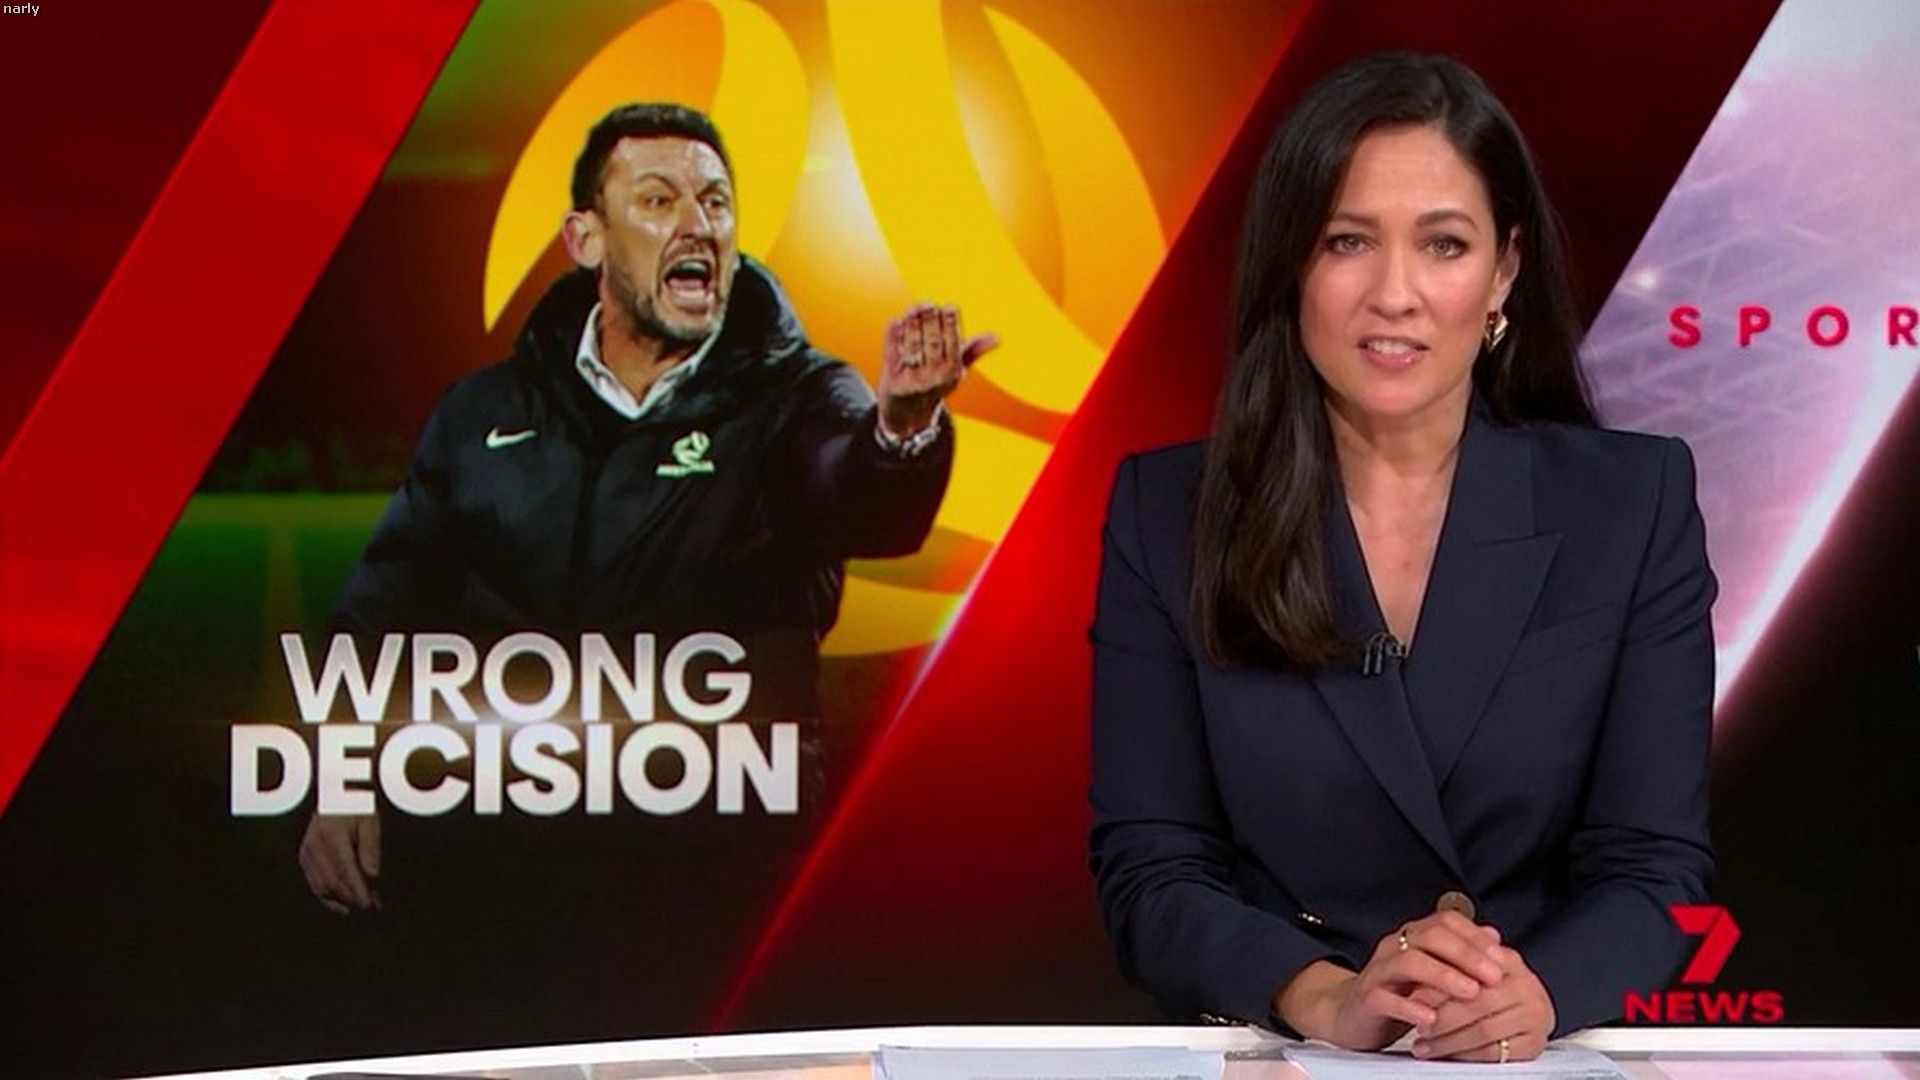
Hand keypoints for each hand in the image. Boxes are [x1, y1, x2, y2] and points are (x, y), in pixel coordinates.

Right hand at [298, 812, 380, 913]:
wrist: (335, 793)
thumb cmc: (356, 806)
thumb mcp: (370, 821)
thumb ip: (371, 849)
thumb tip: (373, 876)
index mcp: (332, 836)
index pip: (347, 871)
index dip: (359, 891)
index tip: (371, 904)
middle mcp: (315, 846)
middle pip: (334, 882)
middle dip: (353, 898)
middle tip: (372, 907)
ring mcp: (307, 852)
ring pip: (322, 886)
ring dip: (342, 900)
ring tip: (360, 907)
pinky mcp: (304, 857)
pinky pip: (314, 883)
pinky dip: (328, 897)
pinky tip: (342, 905)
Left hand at [878, 302, 997, 436]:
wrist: (907, 414)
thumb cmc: (934, 384)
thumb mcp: (956, 370)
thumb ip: (973, 351)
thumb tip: (997, 337)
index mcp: (951, 374)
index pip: (952, 343)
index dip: (950, 323)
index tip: (949, 306)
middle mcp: (932, 378)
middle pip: (932, 341)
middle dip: (930, 320)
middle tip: (928, 303)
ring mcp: (911, 380)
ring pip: (912, 344)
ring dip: (912, 323)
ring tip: (914, 308)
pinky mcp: (891, 380)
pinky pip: (892, 352)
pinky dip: (893, 335)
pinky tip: (897, 320)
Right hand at [1275, 912, 1505, 1050]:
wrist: (1350, 1015)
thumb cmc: (1398, 994)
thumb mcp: (1431, 972)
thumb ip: (1459, 954)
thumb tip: (1493, 935)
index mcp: (1412, 937)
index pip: (1446, 922)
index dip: (1475, 937)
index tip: (1503, 958)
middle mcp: (1394, 947)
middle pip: (1429, 937)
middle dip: (1466, 954)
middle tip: (1494, 976)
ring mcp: (1378, 971)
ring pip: (1408, 962)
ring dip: (1444, 976)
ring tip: (1471, 992)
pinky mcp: (1366, 998)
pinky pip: (1385, 997)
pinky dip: (1410, 1007)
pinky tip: (1432, 1018)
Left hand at [1412, 944, 1555, 1062]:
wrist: (1527, 1012)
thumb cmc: (1491, 991)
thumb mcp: (1473, 971)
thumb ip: (1450, 968)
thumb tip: (1416, 972)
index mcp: (1509, 961)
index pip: (1470, 973)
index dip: (1439, 987)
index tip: (1413, 998)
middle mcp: (1526, 986)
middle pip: (1476, 1003)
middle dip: (1441, 1017)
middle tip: (1419, 1026)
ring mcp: (1535, 1016)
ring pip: (1482, 1031)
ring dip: (1447, 1040)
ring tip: (1423, 1044)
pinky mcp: (1534, 1043)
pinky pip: (1493, 1052)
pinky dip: (1464, 1055)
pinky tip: (1445, 1054)